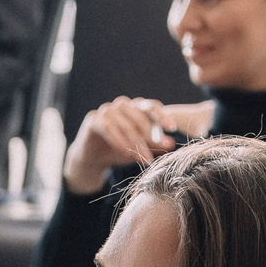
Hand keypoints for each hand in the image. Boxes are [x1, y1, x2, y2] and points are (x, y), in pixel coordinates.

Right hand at [63, 97, 180, 194]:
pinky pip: (108, 127)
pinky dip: (118, 140)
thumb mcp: (139, 149)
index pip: (151, 106)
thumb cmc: (119, 151)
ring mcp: (106, 110)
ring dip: (135, 142)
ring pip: (125, 123)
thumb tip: (172, 144)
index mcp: (135, 108)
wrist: (93, 160)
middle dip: (150, 135)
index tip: (172, 129)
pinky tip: (125, 151)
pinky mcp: (93, 119)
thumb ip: (154, 145)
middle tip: (157, 151)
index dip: (162, 116)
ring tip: (143, 158)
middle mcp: (121, 105)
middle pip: (139, 116)